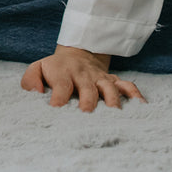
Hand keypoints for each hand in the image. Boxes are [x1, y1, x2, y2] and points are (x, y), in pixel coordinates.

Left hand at [21, 46, 145, 111]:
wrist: (77, 53)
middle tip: (88, 117)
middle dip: (89, 103)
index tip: (57, 112)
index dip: (59, 99)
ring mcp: (100, 78)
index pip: (61, 86)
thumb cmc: (54, 69)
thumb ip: (30, 80)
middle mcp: (83, 75)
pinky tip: (141, 108)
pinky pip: (128, 86)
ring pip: (110, 88)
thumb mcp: (37, 68)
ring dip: (112, 102)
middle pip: (88, 88)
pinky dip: (135, 96)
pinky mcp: (113, 80)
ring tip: (115, 118)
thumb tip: (36, 93)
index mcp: (63, 73)